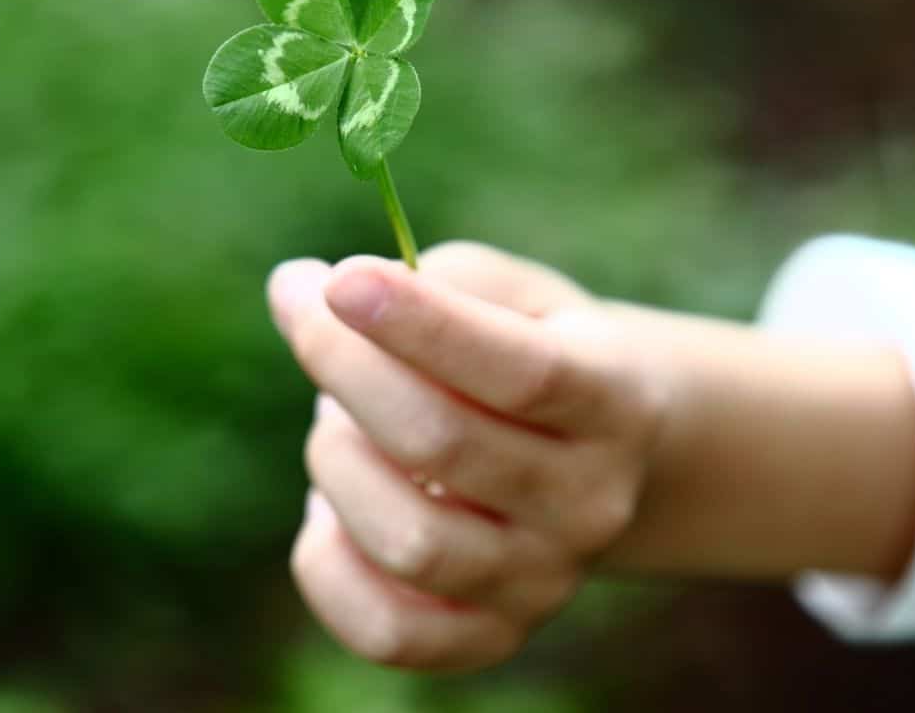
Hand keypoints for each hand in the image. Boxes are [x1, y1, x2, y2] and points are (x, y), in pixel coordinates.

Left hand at [268, 242, 668, 670]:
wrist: (595, 458)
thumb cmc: (534, 350)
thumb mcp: (515, 294)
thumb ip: (426, 282)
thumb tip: (299, 295)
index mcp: (615, 402)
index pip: (522, 372)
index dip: (423, 324)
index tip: (341, 278)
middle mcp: (591, 503)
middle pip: (443, 445)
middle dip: (345, 368)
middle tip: (306, 313)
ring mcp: (546, 582)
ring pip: (408, 540)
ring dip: (336, 459)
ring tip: (339, 420)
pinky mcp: (495, 635)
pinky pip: (386, 631)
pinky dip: (328, 563)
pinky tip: (330, 507)